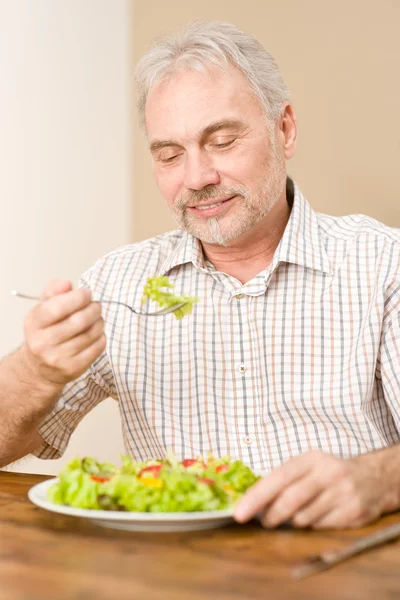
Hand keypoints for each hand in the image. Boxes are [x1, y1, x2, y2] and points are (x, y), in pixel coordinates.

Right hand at [22, 279, 105, 389]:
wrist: (39, 368)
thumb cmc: (45, 331)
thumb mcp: (43, 308)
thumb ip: (53, 291)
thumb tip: (67, 284)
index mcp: (34, 323)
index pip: (57, 308)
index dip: (77, 297)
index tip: (86, 293)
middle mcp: (43, 342)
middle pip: (78, 321)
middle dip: (93, 309)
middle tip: (96, 306)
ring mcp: (58, 358)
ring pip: (91, 334)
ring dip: (99, 322)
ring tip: (97, 319)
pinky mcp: (73, 369)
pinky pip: (97, 348)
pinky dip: (101, 337)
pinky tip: (96, 334)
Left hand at [234, 449, 398, 528]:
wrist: (373, 478)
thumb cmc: (329, 474)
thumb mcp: (307, 466)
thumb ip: (283, 480)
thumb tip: (251, 499)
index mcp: (311, 459)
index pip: (278, 478)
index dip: (257, 497)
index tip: (240, 512)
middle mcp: (328, 473)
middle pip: (291, 500)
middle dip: (272, 515)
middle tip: (264, 522)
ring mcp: (342, 493)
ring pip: (305, 517)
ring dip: (294, 521)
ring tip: (298, 515)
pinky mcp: (353, 512)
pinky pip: (321, 527)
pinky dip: (313, 526)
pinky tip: (318, 516)